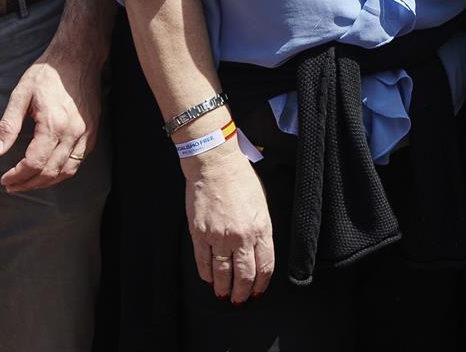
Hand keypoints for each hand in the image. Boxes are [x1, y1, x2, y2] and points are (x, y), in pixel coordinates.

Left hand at [0, 41, 102, 192]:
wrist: (78, 56)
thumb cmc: (47, 73)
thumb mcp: (21, 94)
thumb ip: (9, 125)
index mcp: (53, 123)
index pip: (34, 162)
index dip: (17, 176)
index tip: (4, 179)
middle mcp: (73, 132)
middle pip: (50, 172)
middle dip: (28, 183)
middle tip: (11, 186)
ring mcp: (86, 133)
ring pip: (67, 171)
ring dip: (46, 182)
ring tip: (28, 183)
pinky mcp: (92, 131)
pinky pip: (78, 161)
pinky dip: (63, 172)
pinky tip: (49, 171)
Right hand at [185, 144, 275, 302]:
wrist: (215, 164)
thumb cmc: (240, 179)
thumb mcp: (261, 204)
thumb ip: (261, 229)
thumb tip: (258, 251)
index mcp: (261, 228)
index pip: (265, 265)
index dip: (261, 284)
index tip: (258, 292)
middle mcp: (241, 236)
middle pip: (244, 275)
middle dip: (242, 292)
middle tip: (239, 300)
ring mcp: (219, 236)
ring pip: (222, 273)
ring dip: (223, 288)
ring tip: (223, 295)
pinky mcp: (200, 233)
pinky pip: (203, 261)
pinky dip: (206, 274)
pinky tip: (209, 280)